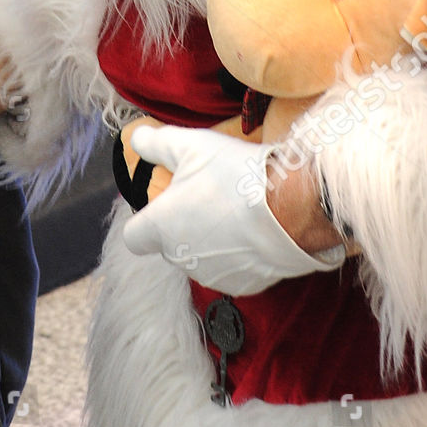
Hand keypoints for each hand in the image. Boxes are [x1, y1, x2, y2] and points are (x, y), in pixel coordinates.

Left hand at [122, 124, 343, 295]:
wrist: (292, 209)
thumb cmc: (235, 176)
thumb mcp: (190, 145)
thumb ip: (155, 144)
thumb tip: (136, 140)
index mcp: (161, 229)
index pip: (134, 237)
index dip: (145, 220)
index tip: (164, 203)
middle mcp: (181, 259)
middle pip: (170, 245)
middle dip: (182, 225)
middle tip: (207, 197)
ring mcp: (212, 276)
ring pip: (200, 259)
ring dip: (209, 241)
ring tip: (233, 211)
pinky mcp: (243, 286)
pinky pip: (231, 269)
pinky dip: (237, 255)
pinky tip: (253, 231)